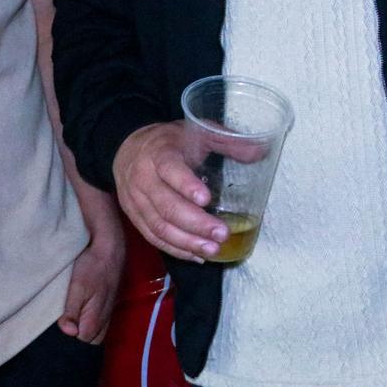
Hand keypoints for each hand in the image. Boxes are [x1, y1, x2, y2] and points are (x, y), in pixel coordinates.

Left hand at [58, 232, 124, 342]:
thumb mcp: (77, 286)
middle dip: (77, 341)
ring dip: (84, 332)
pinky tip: (81, 317)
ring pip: (96, 334)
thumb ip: (72, 311)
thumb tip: (69, 333)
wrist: (110, 248)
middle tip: (60, 329)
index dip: (67, 342)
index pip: (80, 344)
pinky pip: (100, 324)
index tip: (55, 334)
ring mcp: (108, 312)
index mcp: (95, 319)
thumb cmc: (92, 265)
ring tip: (68, 324)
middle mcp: (104, 320)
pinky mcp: (108, 305)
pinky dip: (90, 324)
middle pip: (89, 342)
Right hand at [111, 120, 231, 261]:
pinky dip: (175, 249)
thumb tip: (260, 152)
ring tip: (212, 249)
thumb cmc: (169, 142)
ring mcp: (135, 201)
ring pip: (159, 226)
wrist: (126, 148)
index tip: (207, 200)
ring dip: (187, 242)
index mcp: (159, 153)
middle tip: (222, 234)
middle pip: (166, 206)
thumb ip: (227, 141)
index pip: (170, 169)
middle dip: (195, 223)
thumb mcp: (197, 132)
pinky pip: (153, 237)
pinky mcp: (134, 217)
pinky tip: (195, 255)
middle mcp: (143, 178)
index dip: (187, 185)